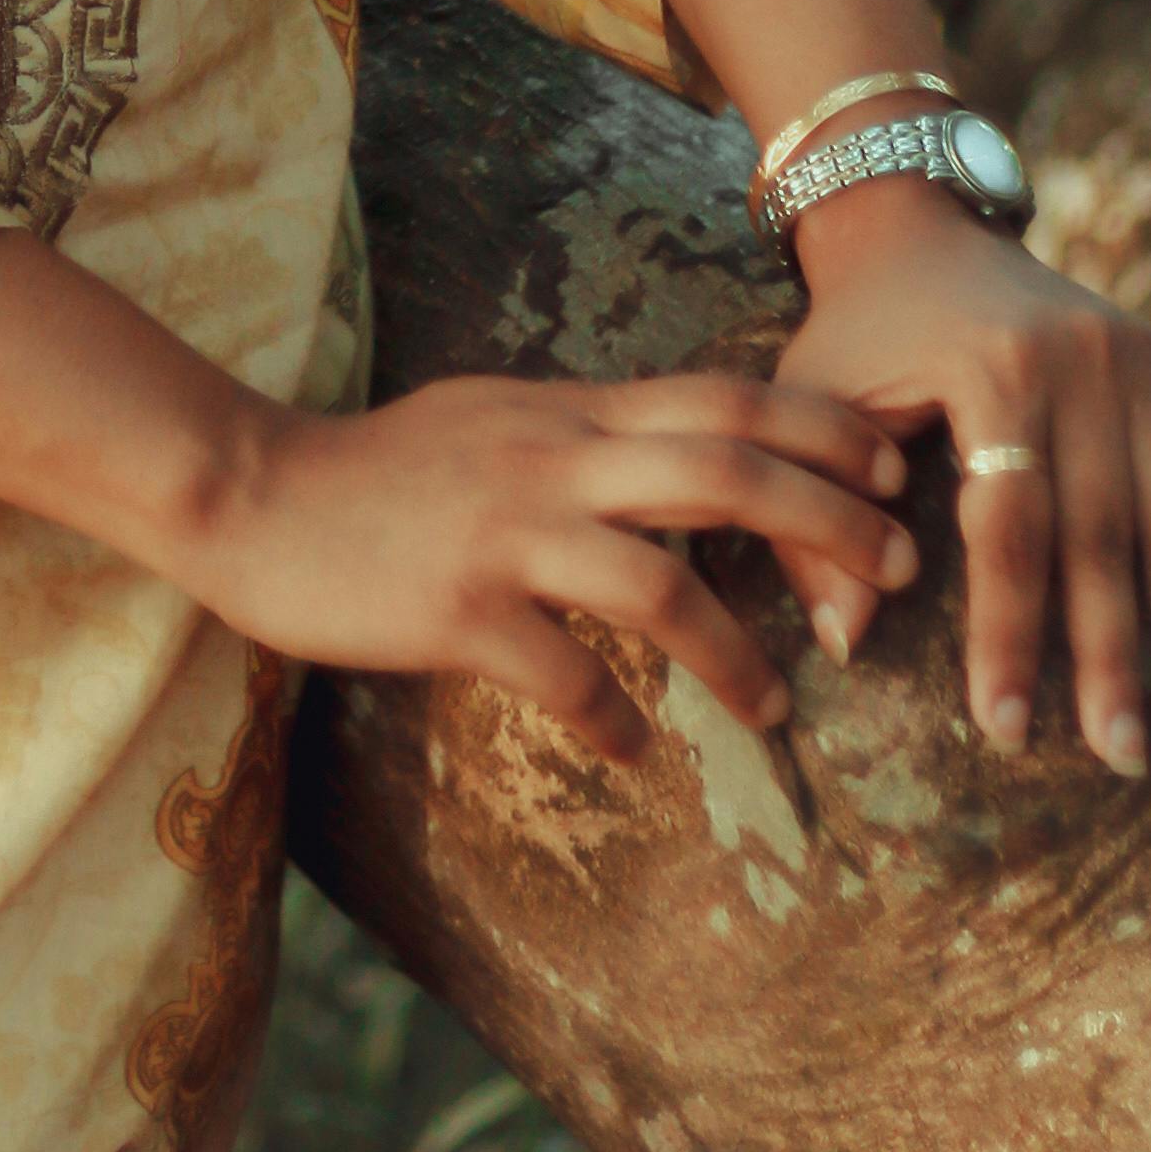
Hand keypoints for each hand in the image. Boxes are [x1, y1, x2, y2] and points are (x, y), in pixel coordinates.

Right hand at [181, 368, 915, 760]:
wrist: (252, 493)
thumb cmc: (379, 469)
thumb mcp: (495, 420)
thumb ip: (585, 437)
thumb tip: (679, 458)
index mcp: (566, 412)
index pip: (721, 397)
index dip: (821, 426)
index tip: (895, 467)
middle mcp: (551, 459)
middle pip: (722, 468)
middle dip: (829, 518)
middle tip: (898, 571)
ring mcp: (506, 534)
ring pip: (662, 583)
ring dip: (739, 654)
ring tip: (776, 707)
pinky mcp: (459, 609)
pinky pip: (568, 677)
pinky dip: (616, 723)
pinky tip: (632, 754)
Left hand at [776, 186, 1150, 770]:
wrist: (917, 227)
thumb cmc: (858, 328)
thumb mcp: (813, 396)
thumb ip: (819, 513)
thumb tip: (844, 642)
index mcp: (991, 366)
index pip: (1008, 531)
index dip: (1009, 635)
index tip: (1005, 730)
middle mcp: (1078, 362)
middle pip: (1102, 535)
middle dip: (1114, 657)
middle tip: (1121, 755)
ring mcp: (1136, 362)